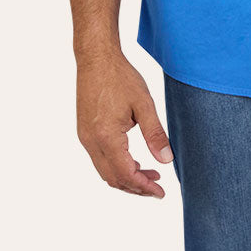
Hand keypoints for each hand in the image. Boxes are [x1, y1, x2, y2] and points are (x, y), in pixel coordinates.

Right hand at [76, 49, 173, 197]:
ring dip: (126, 177)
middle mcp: (91, 142)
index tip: (161, 192)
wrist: (96, 58)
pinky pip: (99, 159)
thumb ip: (155, 134)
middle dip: (136, 187)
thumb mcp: (144, 103)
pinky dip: (116, 165)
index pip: (125, 175)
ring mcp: (85, 138)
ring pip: (105, 171)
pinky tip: (132, 159)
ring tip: (149, 173)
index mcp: (106, 137)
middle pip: (113, 179)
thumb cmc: (120, 77)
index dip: (144, 187)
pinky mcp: (84, 132)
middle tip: (158, 186)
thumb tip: (166, 160)